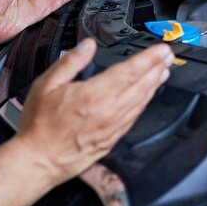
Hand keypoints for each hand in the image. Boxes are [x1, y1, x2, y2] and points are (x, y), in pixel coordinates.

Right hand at [16, 38, 172, 182]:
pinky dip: (144, 104)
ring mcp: (112, 127)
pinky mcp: (111, 140)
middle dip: (157, 68)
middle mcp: (108, 111)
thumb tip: (88, 45)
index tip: (161, 50)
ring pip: (141, 102)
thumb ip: (70, 61)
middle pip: (141, 85)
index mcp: (94, 94)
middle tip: (168, 57)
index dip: (149, 59)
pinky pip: (134, 118)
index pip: (129, 71)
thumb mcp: (46, 85)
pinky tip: (146, 98)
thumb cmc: (39, 125)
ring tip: (163, 73)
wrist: (38, 160)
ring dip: (154, 85)